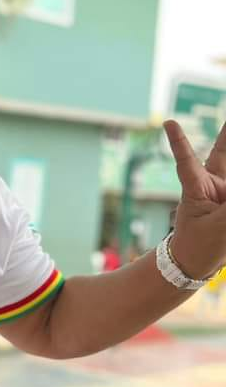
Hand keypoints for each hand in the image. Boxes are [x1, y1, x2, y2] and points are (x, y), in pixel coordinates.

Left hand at [164, 120, 225, 278]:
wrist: (195, 263)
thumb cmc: (198, 246)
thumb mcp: (219, 228)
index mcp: (195, 189)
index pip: (186, 161)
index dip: (178, 142)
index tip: (167, 123)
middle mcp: (211, 185)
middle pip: (223, 152)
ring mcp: (225, 192)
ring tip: (221, 205)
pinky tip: (225, 205)